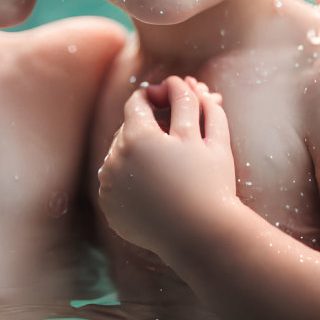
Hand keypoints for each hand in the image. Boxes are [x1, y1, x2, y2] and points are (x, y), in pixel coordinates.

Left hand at [98, 76, 236, 253]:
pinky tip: (158, 187)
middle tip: (177, 136)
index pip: (138, 100)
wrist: (202, 238)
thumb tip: (180, 81)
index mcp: (137, 136)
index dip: (158, 96)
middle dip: (150, 126)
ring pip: (122, 154)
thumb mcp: (210, 135)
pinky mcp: (110, 208)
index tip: (174, 103)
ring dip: (141, 152)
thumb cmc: (211, 184)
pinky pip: (118, 182)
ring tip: (169, 164)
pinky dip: (132, 180)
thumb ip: (193, 102)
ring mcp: (109, 186)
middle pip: (129, 127)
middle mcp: (115, 159)